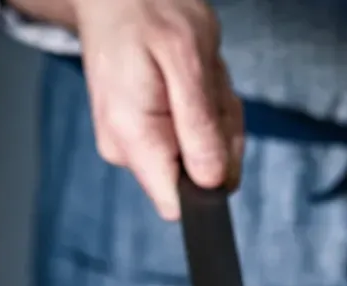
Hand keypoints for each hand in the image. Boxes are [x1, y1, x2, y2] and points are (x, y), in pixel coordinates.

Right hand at [63, 0, 241, 219]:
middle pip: (197, 181)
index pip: (177, 205)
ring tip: (196, 78)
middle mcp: (128, 151)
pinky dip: (205, 112)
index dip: (209, 184)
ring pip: (201, 158)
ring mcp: (135, 144)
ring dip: (214, 119)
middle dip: (218, 137)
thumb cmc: (149, 10)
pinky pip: (191, 140)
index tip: (217, 139)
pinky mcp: (146, 135)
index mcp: (134, 138)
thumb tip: (212, 182)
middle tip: (208, 91)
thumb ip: (200, 126)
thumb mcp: (189, 59)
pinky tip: (192, 82)